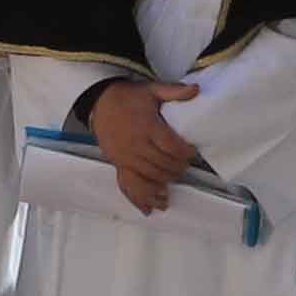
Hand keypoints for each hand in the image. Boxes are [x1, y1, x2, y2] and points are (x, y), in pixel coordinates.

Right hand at [85, 75, 201, 210]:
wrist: (99, 103)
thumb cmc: (128, 97)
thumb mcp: (152, 90)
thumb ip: (174, 91)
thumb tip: (196, 90)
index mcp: (147, 126)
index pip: (171, 146)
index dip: (185, 152)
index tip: (193, 152)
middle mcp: (136, 144)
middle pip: (162, 164)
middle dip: (178, 167)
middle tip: (186, 165)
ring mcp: (126, 156)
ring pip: (150, 176)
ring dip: (165, 181)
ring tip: (175, 178)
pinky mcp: (118, 163)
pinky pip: (131, 183)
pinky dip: (143, 195)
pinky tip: (153, 205)